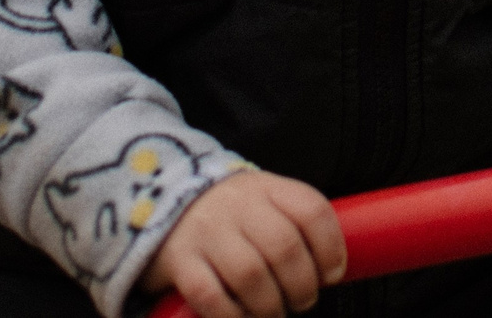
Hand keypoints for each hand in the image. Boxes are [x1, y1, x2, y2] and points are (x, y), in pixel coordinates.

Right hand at [137, 169, 344, 317]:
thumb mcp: (264, 202)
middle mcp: (236, 204)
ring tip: (273, 312)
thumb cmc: (230, 213)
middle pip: (284, 247)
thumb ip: (294, 226)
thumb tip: (331, 273)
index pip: (311, 210)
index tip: (331, 274)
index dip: (331, 247)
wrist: (160, 198)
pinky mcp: (179, 259)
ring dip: (271, 306)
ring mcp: (206, 230)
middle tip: (302, 301)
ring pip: (250, 275)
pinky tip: (240, 316)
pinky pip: (210, 296)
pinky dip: (232, 315)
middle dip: (302, 286)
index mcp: (266, 186)